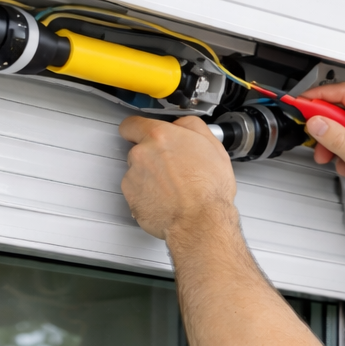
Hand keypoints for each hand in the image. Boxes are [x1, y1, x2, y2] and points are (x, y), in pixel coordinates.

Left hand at [119, 115, 237, 241]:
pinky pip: (137, 193)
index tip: (142, 134)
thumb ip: (192, 127)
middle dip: (152, 158)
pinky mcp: (131, 198)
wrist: (201, 221)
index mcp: (160, 136)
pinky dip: (148, 196)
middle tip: (172, 169)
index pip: (132, 124)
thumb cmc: (209, 189)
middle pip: (137, 150)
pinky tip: (167, 200)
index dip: (138, 129)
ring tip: (173, 189)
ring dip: (150, 178)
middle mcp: (142, 154)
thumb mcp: (213, 146)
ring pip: (137, 173)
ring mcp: (133, 177)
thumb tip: (183, 124)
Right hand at [299, 83, 344, 210]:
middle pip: (340, 108)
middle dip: (324, 126)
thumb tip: (316, 122)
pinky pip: (343, 133)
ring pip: (339, 122)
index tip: (302, 102)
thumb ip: (336, 139)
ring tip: (327, 156)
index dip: (320, 95)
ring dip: (329, 140)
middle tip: (312, 135)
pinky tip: (341, 160)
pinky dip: (337, 146)